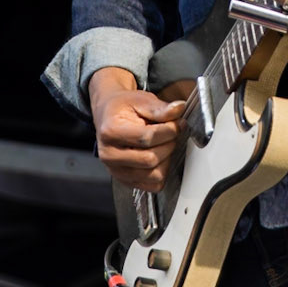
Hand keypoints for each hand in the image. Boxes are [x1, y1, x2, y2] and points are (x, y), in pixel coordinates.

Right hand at [88, 67, 187, 191]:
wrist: (108, 116)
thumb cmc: (123, 109)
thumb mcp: (140, 100)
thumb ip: (160, 108)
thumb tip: (179, 108)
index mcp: (111, 132)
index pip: (147, 138)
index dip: (169, 130)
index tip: (178, 123)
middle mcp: (110, 155)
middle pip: (151, 159)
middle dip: (169, 144)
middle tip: (172, 133)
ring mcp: (117, 171)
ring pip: (154, 175)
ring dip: (167, 159)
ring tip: (165, 144)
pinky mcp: (126, 181)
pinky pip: (153, 185)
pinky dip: (162, 172)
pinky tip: (160, 157)